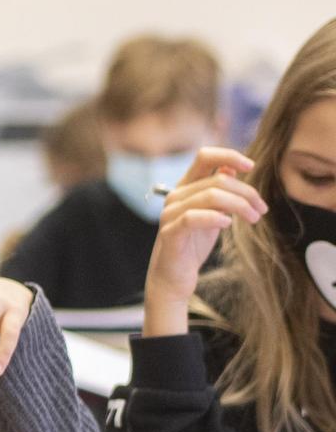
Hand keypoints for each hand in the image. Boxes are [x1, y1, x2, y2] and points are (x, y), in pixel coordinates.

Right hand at [144, 147, 262, 337]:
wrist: (174, 277)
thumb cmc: (192, 245)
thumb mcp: (212, 214)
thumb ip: (218, 192)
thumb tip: (231, 168)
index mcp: (185, 187)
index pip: (204, 157)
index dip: (229, 155)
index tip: (251, 166)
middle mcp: (175, 196)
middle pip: (217, 179)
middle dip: (247, 192)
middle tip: (261, 210)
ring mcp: (170, 214)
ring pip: (210, 196)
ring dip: (240, 205)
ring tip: (254, 219)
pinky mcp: (170, 232)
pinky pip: (194, 217)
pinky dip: (215, 218)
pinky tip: (228, 224)